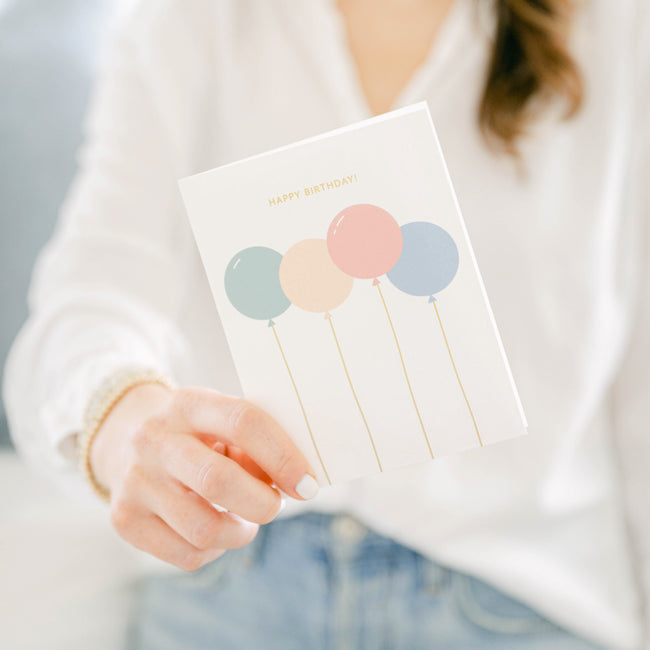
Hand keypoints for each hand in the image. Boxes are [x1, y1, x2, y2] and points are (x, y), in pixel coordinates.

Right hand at [90, 383, 318, 570]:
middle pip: (217, 481)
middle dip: (262, 504)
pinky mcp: (124, 519)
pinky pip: (187, 554)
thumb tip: (298, 483)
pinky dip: (215, 550)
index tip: (308, 484)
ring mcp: (135, 481)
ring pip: (204, 529)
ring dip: (241, 532)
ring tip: (245, 519)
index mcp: (189, 403)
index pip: (243, 422)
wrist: (127, 440)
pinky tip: (215, 529)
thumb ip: (258, 445)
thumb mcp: (224, 422)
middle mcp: (155, 439)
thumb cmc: (198, 434)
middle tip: (276, 506)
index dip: (283, 456)